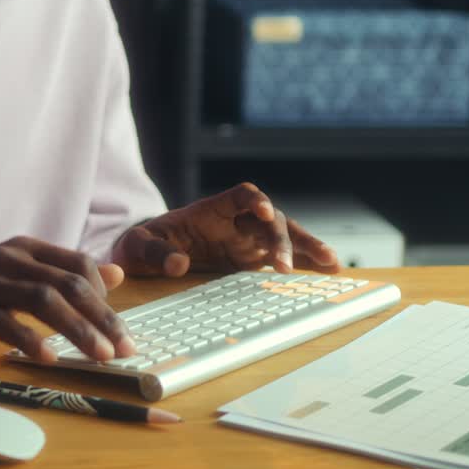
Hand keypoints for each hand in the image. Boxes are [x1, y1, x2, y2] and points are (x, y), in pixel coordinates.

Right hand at [0, 236, 134, 362]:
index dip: (105, 297)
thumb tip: (116, 274)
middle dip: (102, 318)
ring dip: (77, 330)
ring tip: (99, 356)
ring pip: (43, 300)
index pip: (79, 265)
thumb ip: (63, 274)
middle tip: (125, 348)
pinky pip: (4, 322)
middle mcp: (9, 259)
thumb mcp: (16, 274)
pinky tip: (48, 358)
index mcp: (26, 249)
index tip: (119, 329)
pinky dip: (30, 340)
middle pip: (68, 284)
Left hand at [115, 182, 340, 277]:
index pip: (239, 196)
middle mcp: (235, 221)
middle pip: (268, 220)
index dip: (254, 200)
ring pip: (284, 237)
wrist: (147, 257)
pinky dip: (305, 262)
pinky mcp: (251, 259)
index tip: (262, 212)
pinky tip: (328, 272)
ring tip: (331, 265)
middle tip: (284, 267)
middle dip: (280, 239)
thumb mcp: (137, 246)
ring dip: (306, 248)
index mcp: (211, 210)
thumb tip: (177, 264)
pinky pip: (283, 257)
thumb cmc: (144, 245)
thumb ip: (154, 252)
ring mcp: (247, 240)